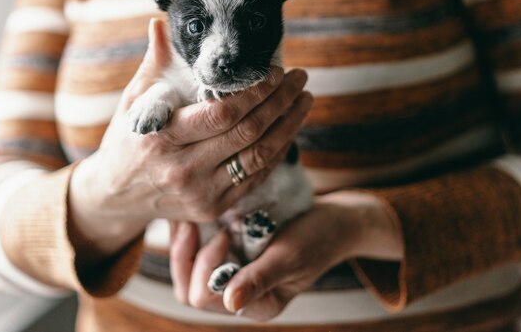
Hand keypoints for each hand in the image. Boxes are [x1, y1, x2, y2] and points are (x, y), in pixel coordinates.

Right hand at [68, 18, 313, 256]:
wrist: (117, 194)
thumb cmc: (127, 140)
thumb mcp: (132, 100)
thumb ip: (153, 64)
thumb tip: (161, 23)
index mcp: (161, 138)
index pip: (221, 113)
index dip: (254, 92)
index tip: (274, 72)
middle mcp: (182, 170)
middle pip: (246, 133)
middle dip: (280, 102)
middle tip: (299, 79)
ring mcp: (200, 193)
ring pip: (258, 158)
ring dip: (288, 127)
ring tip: (304, 101)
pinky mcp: (213, 208)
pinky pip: (255, 179)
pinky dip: (276, 153)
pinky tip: (288, 130)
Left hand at [170, 192, 403, 320]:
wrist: (334, 220)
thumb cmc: (318, 237)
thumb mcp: (289, 255)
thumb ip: (260, 278)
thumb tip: (231, 302)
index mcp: (256, 305)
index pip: (204, 298)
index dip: (204, 266)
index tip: (224, 234)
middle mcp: (241, 296)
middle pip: (189, 289)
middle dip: (185, 256)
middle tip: (191, 222)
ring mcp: (235, 276)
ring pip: (189, 271)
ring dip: (186, 245)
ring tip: (189, 216)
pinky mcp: (233, 257)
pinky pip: (199, 253)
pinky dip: (194, 235)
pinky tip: (196, 215)